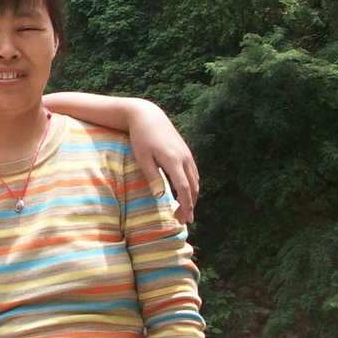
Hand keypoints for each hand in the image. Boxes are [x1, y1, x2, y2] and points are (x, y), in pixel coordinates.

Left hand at [126, 101, 200, 222]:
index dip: (186, 205)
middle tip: (181, 220)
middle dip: (190, 205)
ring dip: (192, 197)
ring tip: (183, 210)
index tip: (186, 219)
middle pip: (193, 187)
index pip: (184, 188)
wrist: (148, 116)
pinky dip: (192, 187)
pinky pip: (194, 173)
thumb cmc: (141, 138)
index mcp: (173, 160)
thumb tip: (161, 196)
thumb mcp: (143, 158)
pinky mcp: (186, 152)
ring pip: (196, 181)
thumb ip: (153, 177)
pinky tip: (185, 194)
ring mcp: (187, 155)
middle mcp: (184, 158)